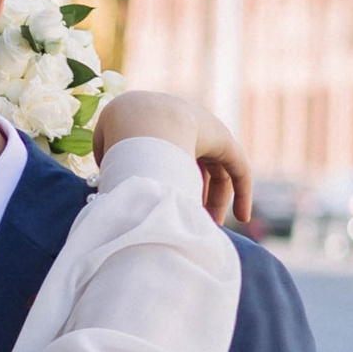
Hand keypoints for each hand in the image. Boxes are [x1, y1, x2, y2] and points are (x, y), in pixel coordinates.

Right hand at [94, 88, 254, 231]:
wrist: (135, 121)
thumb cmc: (118, 142)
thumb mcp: (109, 157)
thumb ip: (113, 167)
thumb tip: (116, 185)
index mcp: (158, 128)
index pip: (171, 163)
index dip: (170, 188)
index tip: (167, 212)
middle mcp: (184, 126)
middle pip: (196, 170)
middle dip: (194, 199)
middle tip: (190, 225)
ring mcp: (206, 130)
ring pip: (219, 172)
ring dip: (216, 203)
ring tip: (210, 229)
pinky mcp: (223, 138)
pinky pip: (238, 168)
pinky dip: (243, 193)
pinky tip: (243, 217)